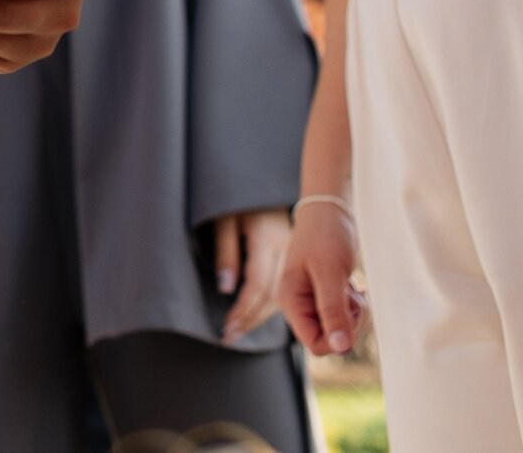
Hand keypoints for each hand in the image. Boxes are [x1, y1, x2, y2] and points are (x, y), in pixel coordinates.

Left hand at [216, 207, 293, 343]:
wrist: (284, 186)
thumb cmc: (244, 198)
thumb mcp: (227, 218)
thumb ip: (226, 252)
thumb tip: (226, 288)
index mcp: (267, 241)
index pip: (256, 286)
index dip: (242, 311)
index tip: (227, 330)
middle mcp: (285, 253)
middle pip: (272, 298)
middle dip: (250, 320)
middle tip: (230, 338)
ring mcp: (294, 256)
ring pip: (283, 296)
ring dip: (261, 317)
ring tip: (240, 331)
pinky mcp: (296, 259)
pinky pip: (289, 289)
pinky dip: (274, 306)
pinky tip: (259, 315)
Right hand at [279, 197, 367, 356]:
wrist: (330, 209)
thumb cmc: (326, 235)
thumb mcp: (330, 273)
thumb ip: (333, 311)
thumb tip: (341, 348)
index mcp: (291, 301)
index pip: (315, 344)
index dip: (338, 337)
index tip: (351, 312)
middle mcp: (300, 305)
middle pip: (330, 340)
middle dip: (349, 323)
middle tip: (355, 297)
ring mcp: (313, 301)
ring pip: (340, 330)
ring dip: (354, 314)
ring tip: (354, 289)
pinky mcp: (326, 296)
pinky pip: (344, 317)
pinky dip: (354, 306)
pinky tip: (353, 287)